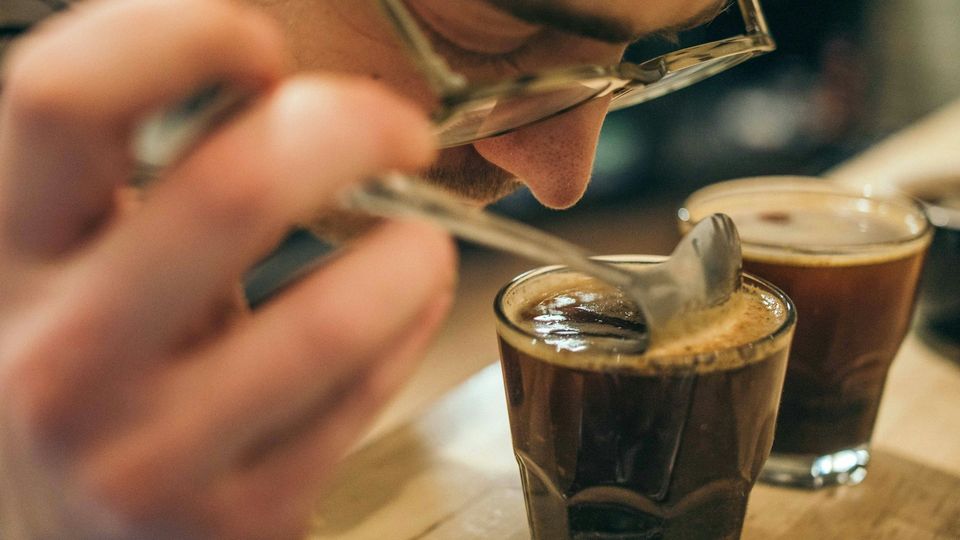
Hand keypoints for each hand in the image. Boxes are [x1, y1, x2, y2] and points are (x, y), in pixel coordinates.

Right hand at [0, 0, 454, 536]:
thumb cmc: (95, 380)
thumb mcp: (84, 270)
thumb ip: (151, 183)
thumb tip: (281, 89)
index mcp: (8, 255)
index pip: (65, 92)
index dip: (183, 32)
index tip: (258, 46)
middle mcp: (57, 356)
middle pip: (236, 187)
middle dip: (355, 128)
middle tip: (400, 131)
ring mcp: (144, 454)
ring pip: (331, 319)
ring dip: (411, 253)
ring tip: (420, 241)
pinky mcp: (230, 520)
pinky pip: (360, 397)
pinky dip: (406, 330)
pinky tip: (404, 307)